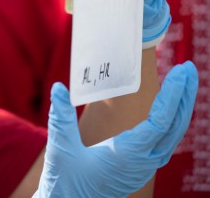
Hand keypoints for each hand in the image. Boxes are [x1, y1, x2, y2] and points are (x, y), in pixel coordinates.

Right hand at [33, 61, 197, 197]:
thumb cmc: (65, 180)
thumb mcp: (61, 148)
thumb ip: (60, 117)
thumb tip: (58, 88)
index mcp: (129, 155)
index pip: (161, 120)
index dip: (172, 94)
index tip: (179, 72)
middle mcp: (144, 161)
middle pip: (175, 125)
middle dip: (184, 94)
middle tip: (188, 68)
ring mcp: (146, 165)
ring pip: (174, 133)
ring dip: (180, 106)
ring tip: (183, 81)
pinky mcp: (142, 165)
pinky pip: (166, 139)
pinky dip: (172, 118)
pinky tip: (170, 106)